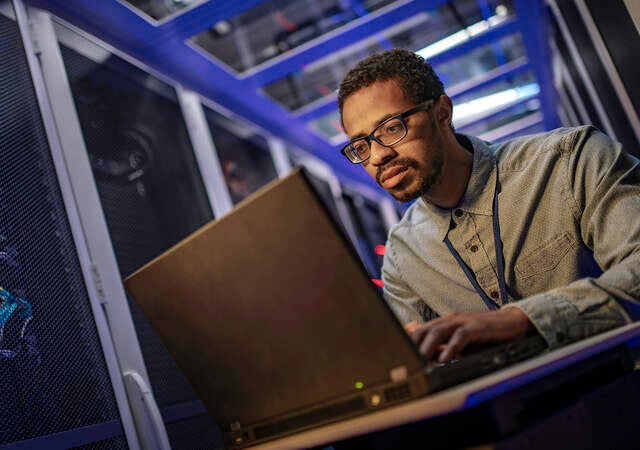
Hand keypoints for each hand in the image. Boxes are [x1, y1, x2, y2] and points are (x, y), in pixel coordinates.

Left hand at [407, 308, 531, 362]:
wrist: (511, 323)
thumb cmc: (485, 335)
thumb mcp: (461, 342)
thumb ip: (444, 348)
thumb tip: (428, 359)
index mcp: (444, 323)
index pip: (419, 331)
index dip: (408, 343)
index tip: (400, 357)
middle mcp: (449, 320)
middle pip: (424, 330)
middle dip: (414, 346)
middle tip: (409, 363)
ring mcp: (462, 322)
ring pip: (438, 332)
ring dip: (428, 348)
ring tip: (422, 362)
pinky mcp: (476, 326)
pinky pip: (459, 337)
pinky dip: (451, 348)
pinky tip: (446, 360)